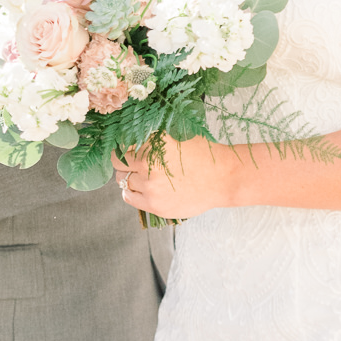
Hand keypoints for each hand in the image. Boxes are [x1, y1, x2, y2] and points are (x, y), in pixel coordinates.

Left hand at [117, 139, 245, 222]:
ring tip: (143, 176)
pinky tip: (140, 188)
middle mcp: (148, 164)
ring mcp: (150, 186)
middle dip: (122, 160)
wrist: (222, 178)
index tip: (126, 147)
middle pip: (118, 162)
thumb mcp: (177, 137)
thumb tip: (129, 139)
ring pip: (122, 180)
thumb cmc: (202, 155)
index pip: (123, 143)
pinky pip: (128, 196)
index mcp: (154, 143)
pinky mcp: (154, 204)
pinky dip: (130, 191)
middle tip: (131, 161)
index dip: (123, 145)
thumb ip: (153, 138)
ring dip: (128, 176)